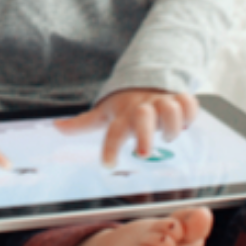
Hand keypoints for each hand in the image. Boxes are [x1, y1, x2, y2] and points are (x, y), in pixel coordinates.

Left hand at [55, 88, 198, 166]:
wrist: (147, 80)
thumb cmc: (126, 106)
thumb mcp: (104, 114)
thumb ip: (83, 123)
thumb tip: (55, 126)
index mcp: (124, 114)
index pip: (114, 131)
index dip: (110, 148)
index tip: (107, 165)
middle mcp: (143, 108)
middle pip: (143, 118)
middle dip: (144, 135)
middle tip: (143, 154)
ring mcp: (162, 103)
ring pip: (170, 108)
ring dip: (171, 124)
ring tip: (169, 137)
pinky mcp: (180, 100)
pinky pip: (189, 102)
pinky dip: (190, 112)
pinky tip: (188, 123)